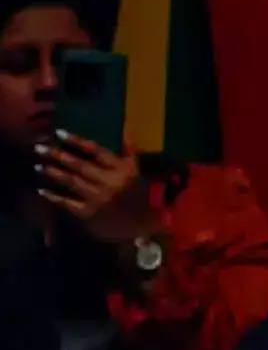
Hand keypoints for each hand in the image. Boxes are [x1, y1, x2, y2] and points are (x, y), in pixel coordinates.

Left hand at [35, 132, 157, 243]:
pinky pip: (69, 203)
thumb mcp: (138, 169)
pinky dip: (55, 197)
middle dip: (59, 155)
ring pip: (73, 182)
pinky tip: (43, 190)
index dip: (77, 141)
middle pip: (80, 165)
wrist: (146, 223)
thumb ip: (130, 148)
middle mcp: (109, 182)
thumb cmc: (141, 193)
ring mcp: (98, 198)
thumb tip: (125, 126)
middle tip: (39, 148)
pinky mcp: (91, 213)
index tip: (59, 133)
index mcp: (121, 170)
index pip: (96, 151)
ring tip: (39, 165)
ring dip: (54, 173)